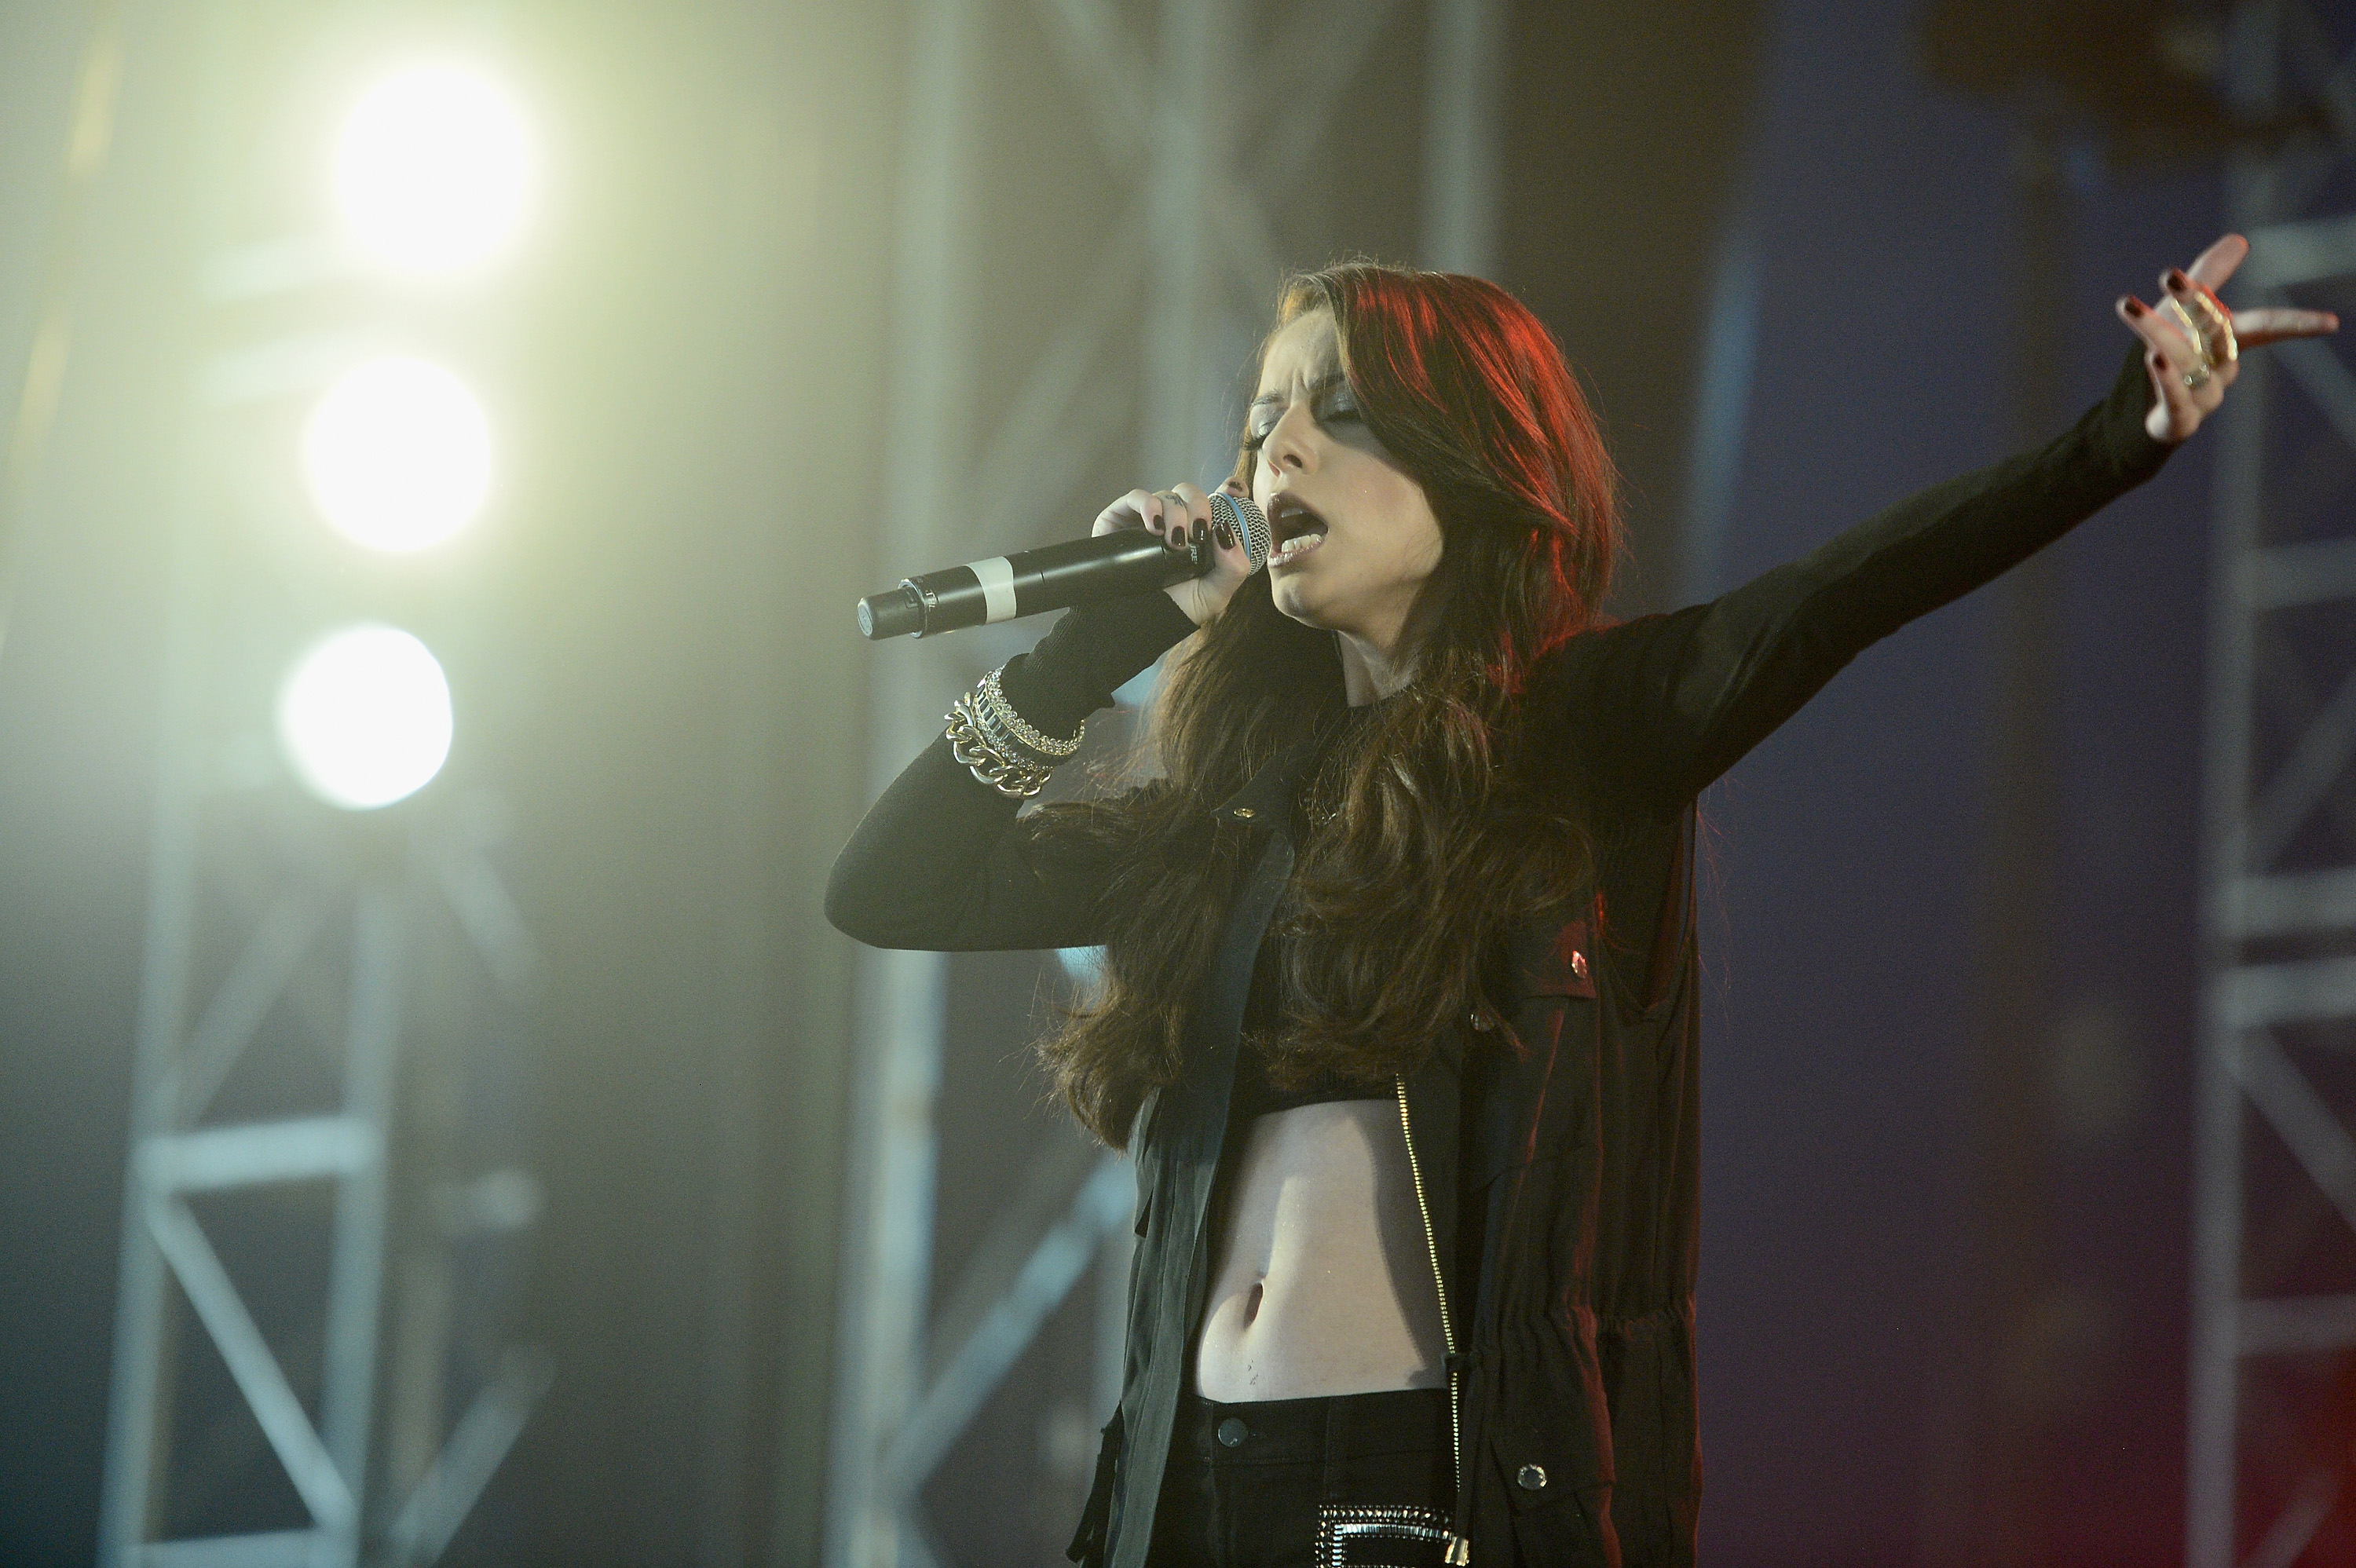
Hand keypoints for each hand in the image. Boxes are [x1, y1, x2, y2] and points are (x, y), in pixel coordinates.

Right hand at [1091, 479, 1258, 626]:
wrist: (1138, 622)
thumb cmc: (1176, 608)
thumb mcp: (1215, 594)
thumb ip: (1234, 567)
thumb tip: (1228, 532)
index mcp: (1201, 534)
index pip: (1218, 500)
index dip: (1229, 490)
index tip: (1234, 492)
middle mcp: (1176, 521)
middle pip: (1191, 494)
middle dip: (1199, 508)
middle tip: (1198, 535)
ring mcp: (1149, 518)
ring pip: (1167, 495)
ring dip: (1175, 514)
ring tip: (1173, 542)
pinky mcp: (1121, 517)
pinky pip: (1136, 497)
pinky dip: (1148, 506)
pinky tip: (1153, 527)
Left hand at [2115, 233, 2340, 443]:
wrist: (2136, 416)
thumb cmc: (2169, 356)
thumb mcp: (2180, 314)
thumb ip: (2209, 278)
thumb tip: (2239, 239)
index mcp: (2230, 343)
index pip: (2267, 327)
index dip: (2298, 324)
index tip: (2332, 323)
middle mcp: (2222, 369)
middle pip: (2217, 334)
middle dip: (2196, 304)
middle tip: (2170, 275)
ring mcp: (2203, 398)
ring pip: (2186, 362)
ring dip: (2157, 334)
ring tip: (2130, 308)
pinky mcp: (2177, 421)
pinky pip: (2177, 400)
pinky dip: (2167, 379)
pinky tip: (2153, 358)